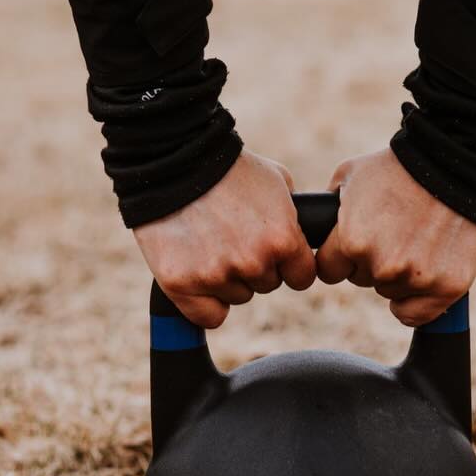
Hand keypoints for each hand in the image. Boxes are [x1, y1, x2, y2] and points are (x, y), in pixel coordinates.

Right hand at [133, 150, 315, 327]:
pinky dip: (204, 302)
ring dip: (228, 279)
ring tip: (209, 242)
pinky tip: (198, 273)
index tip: (275, 253)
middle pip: (267, 285)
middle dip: (255, 265)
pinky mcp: (181, 285)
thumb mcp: (277, 183)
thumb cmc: (228, 168)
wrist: (172, 160)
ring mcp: (215, 275)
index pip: (302, 277)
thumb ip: (292, 218)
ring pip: (237, 297)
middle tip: (232, 235)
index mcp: (281, 239)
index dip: (290, 264)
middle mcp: (252, 262)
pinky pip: (208, 315)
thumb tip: (303, 238)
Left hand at [316, 150, 475, 325]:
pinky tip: (422, 277)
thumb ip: (329, 209)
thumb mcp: (350, 176)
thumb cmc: (400, 165)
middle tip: (395, 230)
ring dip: (398, 274)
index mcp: (352, 241)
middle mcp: (381, 266)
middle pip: (361, 279)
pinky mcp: (445, 287)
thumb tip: (316, 227)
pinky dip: (416, 302)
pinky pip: (414, 314)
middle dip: (372, 259)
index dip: (341, 254)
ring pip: (389, 292)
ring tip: (418, 238)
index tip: (356, 240)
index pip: (329, 270)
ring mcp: (415, 279)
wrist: (457, 163)